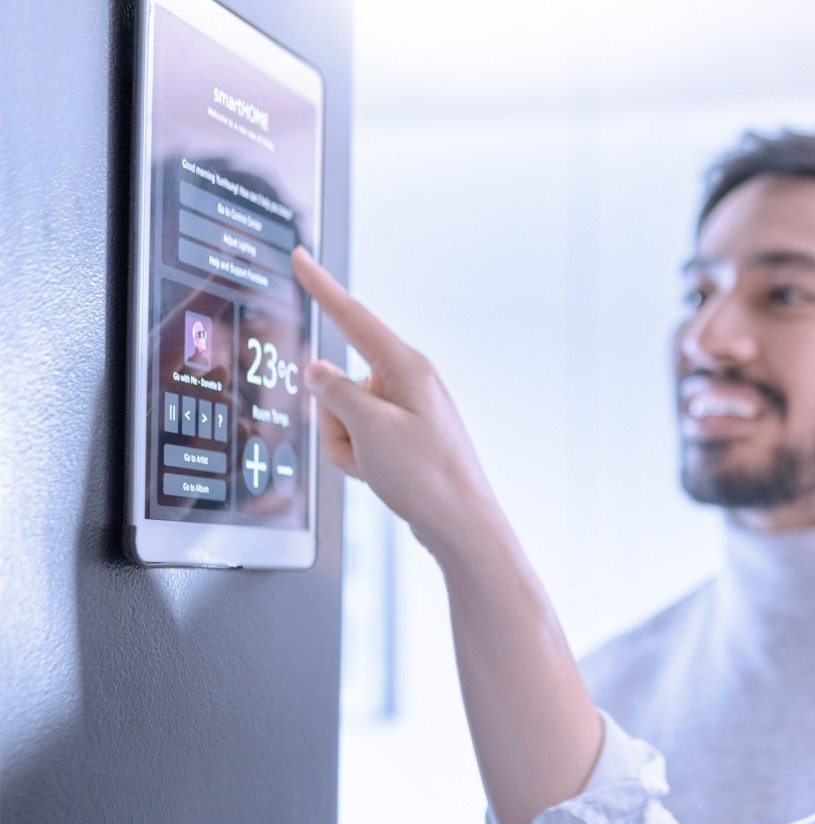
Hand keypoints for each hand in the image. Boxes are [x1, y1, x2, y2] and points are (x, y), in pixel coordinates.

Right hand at [292, 247, 501, 551]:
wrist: (459, 524)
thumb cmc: (427, 478)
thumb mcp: (369, 430)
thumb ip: (334, 392)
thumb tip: (318, 371)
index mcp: (407, 367)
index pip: (353, 316)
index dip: (322, 286)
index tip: (302, 257)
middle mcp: (409, 381)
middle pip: (338, 381)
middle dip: (334, 419)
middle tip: (362, 449)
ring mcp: (407, 409)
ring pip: (344, 413)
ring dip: (346, 443)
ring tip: (376, 465)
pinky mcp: (404, 433)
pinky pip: (360, 436)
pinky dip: (359, 456)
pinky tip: (381, 474)